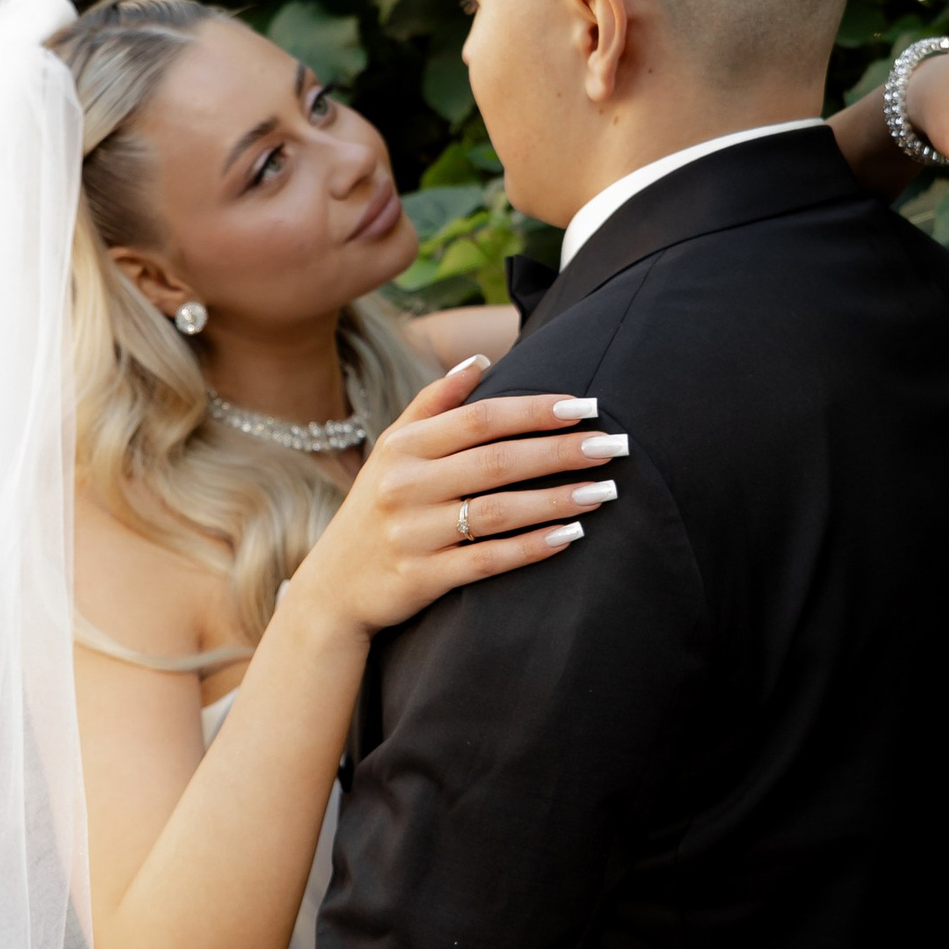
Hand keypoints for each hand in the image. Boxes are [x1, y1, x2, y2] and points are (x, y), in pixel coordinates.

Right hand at [292, 357, 622, 639]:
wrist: (334, 588)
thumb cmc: (378, 507)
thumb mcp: (392, 450)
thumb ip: (434, 404)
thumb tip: (480, 360)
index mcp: (403, 448)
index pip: (480, 419)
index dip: (535, 410)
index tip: (586, 406)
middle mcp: (405, 486)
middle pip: (497, 461)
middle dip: (561, 452)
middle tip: (614, 446)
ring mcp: (414, 534)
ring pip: (498, 512)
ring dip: (556, 500)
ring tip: (604, 492)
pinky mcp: (423, 578)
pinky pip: (488, 560)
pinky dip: (532, 547)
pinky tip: (571, 536)